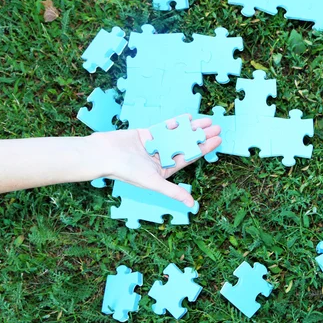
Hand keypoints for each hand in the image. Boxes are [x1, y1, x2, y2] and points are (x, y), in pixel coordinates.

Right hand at [89, 115, 220, 206]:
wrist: (104, 154)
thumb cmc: (126, 171)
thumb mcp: (153, 182)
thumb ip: (173, 192)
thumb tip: (192, 205)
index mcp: (165, 170)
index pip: (189, 158)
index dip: (204, 149)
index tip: (217, 140)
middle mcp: (161, 158)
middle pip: (186, 145)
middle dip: (201, 137)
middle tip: (218, 127)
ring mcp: (155, 145)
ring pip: (178, 134)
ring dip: (192, 128)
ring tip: (208, 120)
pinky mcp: (146, 134)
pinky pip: (165, 127)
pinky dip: (176, 122)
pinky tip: (189, 117)